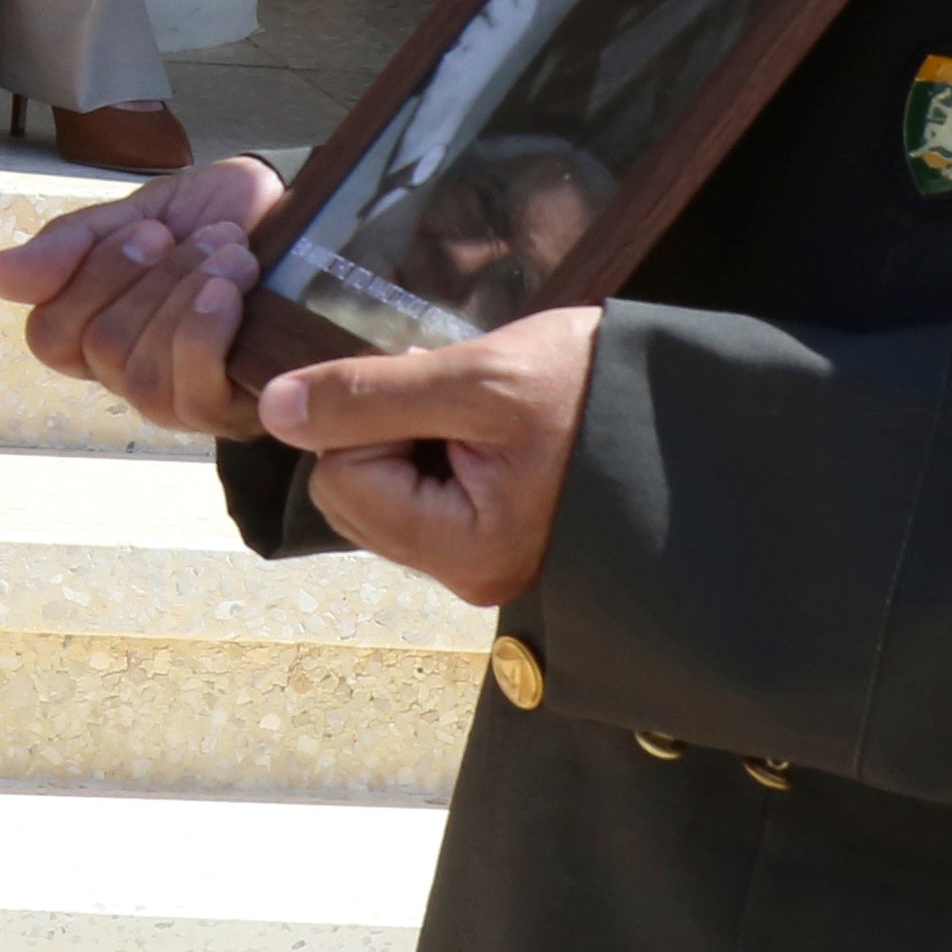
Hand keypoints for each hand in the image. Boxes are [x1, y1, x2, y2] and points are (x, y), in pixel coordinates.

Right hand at [0, 153, 288, 439]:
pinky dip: (205, 328)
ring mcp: (180, 403)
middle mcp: (131, 377)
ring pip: (140, 373)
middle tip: (196, 236)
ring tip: (229, 252)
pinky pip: (191, 389)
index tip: (147, 229)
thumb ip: (71, 246)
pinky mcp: (232, 413)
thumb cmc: (220, 220)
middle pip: (99, 348)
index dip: (91, 281)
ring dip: (183, 296)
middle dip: (149, 278)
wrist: (305, 217)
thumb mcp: (139, 214)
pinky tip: (234, 287)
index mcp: (99, 331)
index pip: (50, 336)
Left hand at [258, 304, 600, 608]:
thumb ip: (369, 395)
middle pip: (351, 495)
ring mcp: (482, 562)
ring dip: (408, 438)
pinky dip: (432, 451)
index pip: (340, 480)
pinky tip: (484, 428)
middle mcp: (469, 575)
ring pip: (378, 494)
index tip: (440, 393)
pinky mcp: (492, 540)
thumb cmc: (589, 386)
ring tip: (477, 412)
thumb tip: (274, 410)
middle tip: (459, 400)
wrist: (678, 400)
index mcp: (467, 551)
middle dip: (384, 433)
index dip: (369, 420)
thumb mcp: (476, 377)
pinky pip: (417, 496)